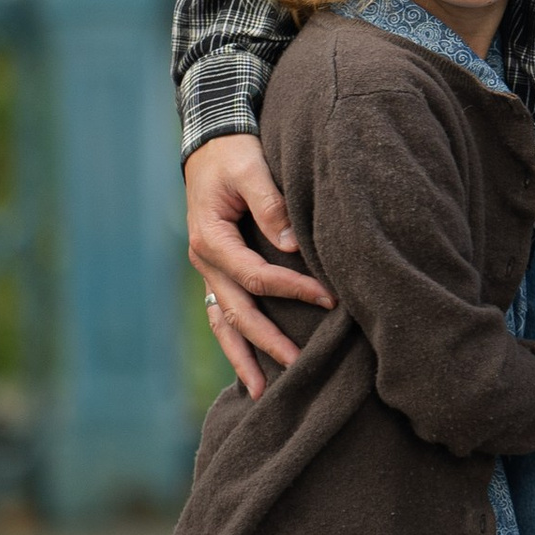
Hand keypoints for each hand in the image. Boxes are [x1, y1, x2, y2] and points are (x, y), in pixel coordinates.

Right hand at [185, 132, 333, 403]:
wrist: (211, 142)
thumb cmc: (236, 154)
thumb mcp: (252, 168)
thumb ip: (271, 204)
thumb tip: (290, 245)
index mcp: (211, 239)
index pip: (255, 276)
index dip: (292, 289)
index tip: (329, 298)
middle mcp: (205, 261)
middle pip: (237, 313)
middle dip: (267, 342)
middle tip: (299, 367)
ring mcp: (208, 270)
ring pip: (224, 322)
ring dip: (242, 356)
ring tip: (260, 392)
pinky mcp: (218, 271)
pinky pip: (224, 313)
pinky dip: (236, 340)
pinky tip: (250, 366)